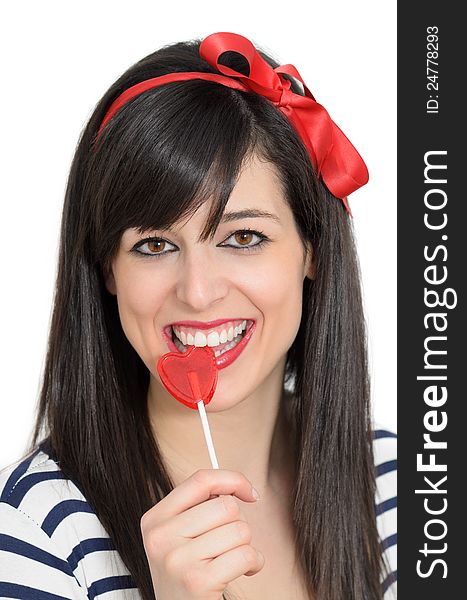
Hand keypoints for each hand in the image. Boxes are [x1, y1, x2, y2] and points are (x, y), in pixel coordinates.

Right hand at [140, 468, 264, 599]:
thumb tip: (239, 487)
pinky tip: (243, 571)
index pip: (200, 480)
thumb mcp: (179, 537)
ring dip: (246, 546)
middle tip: (228, 544)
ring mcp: (177, 560)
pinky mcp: (198, 581)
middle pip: (226, 506)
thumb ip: (199, 506)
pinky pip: (246, 554)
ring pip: (240, 530)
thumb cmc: (187, 573)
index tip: (249, 492)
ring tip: (231, 560)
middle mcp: (160, 537)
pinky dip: (255, 562)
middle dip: (238, 524)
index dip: (232, 480)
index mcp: (154, 519)